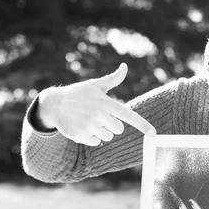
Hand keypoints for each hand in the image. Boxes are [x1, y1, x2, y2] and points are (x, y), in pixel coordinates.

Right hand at [37, 63, 155, 145]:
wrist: (54, 104)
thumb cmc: (79, 93)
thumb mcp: (96, 85)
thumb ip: (113, 79)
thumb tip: (125, 66)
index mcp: (106, 103)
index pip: (129, 116)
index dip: (143, 125)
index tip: (154, 134)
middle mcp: (99, 115)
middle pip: (118, 129)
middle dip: (112, 124)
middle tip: (99, 116)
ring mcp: (89, 126)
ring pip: (108, 137)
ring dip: (101, 131)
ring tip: (89, 120)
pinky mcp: (81, 136)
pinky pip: (96, 142)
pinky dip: (91, 137)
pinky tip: (82, 127)